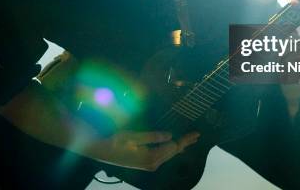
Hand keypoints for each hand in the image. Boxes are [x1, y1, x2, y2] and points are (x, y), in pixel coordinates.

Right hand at [83, 130, 199, 171]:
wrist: (102, 152)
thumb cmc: (116, 141)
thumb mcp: (133, 136)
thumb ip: (152, 136)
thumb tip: (170, 135)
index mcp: (151, 157)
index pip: (173, 146)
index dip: (185, 139)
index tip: (195, 133)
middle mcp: (153, 164)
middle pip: (174, 151)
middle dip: (185, 143)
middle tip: (196, 135)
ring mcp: (150, 165)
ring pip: (169, 154)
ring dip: (180, 146)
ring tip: (189, 140)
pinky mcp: (146, 163)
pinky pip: (163, 155)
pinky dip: (171, 149)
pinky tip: (176, 147)